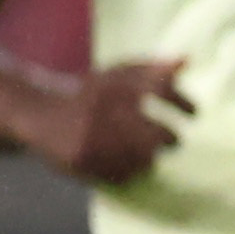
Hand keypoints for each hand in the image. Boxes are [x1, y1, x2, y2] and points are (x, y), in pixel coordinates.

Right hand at [28, 57, 192, 184]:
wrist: (40, 114)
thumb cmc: (89, 93)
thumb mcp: (117, 74)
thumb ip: (152, 68)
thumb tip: (188, 60)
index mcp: (113, 87)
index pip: (161, 89)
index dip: (182, 102)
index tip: (194, 113)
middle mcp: (103, 111)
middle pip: (158, 133)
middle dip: (170, 138)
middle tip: (173, 140)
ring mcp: (91, 139)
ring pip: (143, 158)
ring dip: (151, 155)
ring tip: (149, 151)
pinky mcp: (81, 162)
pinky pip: (122, 174)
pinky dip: (131, 170)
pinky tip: (130, 163)